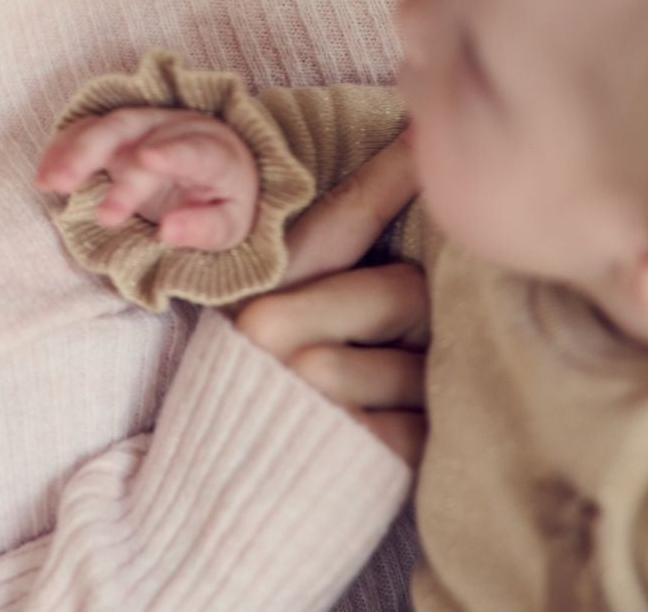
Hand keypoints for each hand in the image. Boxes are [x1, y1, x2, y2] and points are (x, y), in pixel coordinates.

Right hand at [37, 108, 260, 250]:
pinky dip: (64, 148)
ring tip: (50, 183)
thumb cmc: (223, 202)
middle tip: (87, 201)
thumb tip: (168, 232)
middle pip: (137, 132)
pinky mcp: (119, 131)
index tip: (147, 159)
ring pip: (107, 127)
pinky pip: (87, 130)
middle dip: (105, 158)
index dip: (170, 152)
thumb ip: (203, 229)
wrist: (219, 172)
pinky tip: (44, 176)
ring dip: (75, 151)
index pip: (192, 150)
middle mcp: (175, 128)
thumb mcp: (229, 226)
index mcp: (213, 152)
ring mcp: (144, 125)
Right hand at [236, 130, 427, 465]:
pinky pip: (430, 423)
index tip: (426, 135)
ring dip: (422, 385)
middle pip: (407, 288)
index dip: (390, 175)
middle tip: (394, 351)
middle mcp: (275, 331)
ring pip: (427, 357)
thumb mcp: (267, 330)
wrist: (217, 511)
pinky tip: (386, 445)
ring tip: (378, 409)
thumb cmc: (252, 407)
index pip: (342, 220)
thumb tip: (406, 225)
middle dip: (417, 319)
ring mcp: (315, 391)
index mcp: (257, 294)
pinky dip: (422, 436)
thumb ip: (322, 281)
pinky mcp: (356, 448)